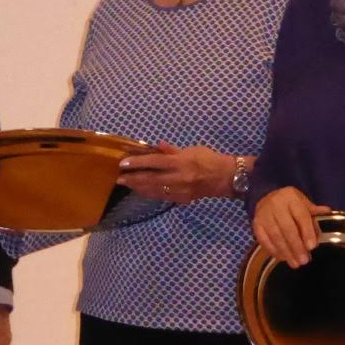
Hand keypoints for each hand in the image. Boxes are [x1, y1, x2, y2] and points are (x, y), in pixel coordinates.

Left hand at [116, 142, 241, 202]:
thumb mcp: (191, 150)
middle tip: (119, 179)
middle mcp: (178, 177)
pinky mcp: (181, 199)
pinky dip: (150, 193)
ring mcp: (179, 190)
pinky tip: (142, 190)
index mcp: (180, 162)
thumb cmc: (208, 159)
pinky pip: (162, 196)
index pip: (154, 162)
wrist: (225, 178)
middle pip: (150, 179)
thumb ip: (173, 151)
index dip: (137, 163)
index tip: (123, 164)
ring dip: (139, 187)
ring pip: (154, 190)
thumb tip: (158, 145)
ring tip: (127, 184)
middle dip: (133, 179)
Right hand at [251, 187, 330, 267]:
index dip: (307, 232)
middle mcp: (275, 204)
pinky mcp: (256, 224)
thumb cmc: (290, 204)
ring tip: (295, 263)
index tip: (312, 247)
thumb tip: (327, 213)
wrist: (266, 197)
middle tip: (304, 260)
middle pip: (287, 228)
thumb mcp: (303, 202)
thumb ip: (314, 211)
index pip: (301, 216)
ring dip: (286, 251)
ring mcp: (263, 214)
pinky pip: (264, 240)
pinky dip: (273, 250)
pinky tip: (282, 258)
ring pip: (275, 235)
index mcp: (291, 197)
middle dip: (296, 246)